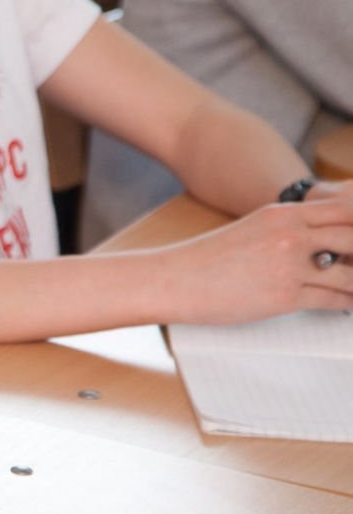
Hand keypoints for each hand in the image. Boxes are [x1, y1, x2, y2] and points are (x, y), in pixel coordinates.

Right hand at [160, 196, 352, 322]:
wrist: (177, 280)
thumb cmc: (211, 258)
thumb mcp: (256, 229)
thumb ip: (292, 229)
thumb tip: (328, 241)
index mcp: (283, 214)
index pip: (345, 210)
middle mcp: (290, 236)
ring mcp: (288, 266)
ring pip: (350, 275)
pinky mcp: (285, 296)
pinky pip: (333, 300)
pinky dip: (348, 303)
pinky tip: (349, 303)